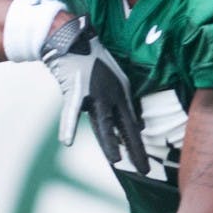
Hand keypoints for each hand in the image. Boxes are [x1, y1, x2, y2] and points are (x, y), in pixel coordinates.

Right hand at [41, 16, 148, 172]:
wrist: (76, 41)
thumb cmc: (96, 61)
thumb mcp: (119, 81)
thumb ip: (126, 103)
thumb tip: (137, 125)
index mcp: (120, 97)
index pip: (132, 127)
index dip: (139, 147)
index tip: (145, 166)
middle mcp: (110, 98)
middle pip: (122, 130)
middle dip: (134, 151)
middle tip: (144, 170)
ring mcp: (93, 95)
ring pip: (102, 124)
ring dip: (109, 142)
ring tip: (117, 161)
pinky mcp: (75, 91)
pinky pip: (71, 113)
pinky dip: (69, 126)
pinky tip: (66, 141)